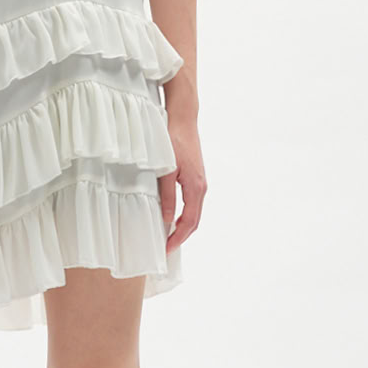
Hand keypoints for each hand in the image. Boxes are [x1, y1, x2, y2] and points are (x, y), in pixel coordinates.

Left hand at [159, 113, 204, 253]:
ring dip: (183, 226)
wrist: (183, 119)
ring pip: (194, 212)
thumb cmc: (174, 141)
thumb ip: (166, 196)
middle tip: (166, 247)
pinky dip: (184, 214)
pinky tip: (172, 216)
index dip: (177, 238)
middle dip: (181, 236)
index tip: (166, 249)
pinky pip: (192, 203)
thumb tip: (166, 219)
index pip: (189, 222)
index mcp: (196, 188)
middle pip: (194, 220)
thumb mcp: (166, 171)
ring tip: (168, 235)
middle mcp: (201, 188)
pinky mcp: (195, 176)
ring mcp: (200, 182)